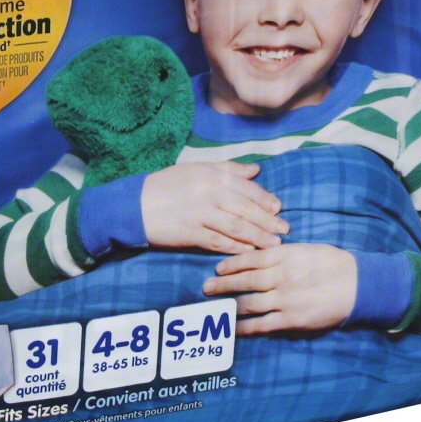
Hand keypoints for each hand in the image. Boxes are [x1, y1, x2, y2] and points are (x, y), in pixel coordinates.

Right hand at [141, 161, 286, 254]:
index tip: (278, 209)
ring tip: (274, 244)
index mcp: (212, 174)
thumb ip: (228, 169)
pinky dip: (237, 248)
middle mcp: (209, 192)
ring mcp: (201, 214)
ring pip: (237, 227)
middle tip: (285, 230)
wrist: (136, 205)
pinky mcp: (192, 233)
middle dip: (268, 221)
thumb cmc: (167, 184)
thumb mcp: (196, 169)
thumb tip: (255, 170)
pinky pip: (220, 242)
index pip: (247, 187)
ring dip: (258, 237)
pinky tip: (250, 252)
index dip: (265, 199)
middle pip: (247, 209)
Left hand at [203, 243, 356, 333]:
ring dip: (230, 304)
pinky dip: (246, 327)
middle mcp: (280, 276)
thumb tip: (260, 257)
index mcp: (283, 256)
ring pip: (249, 303)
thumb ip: (282, 254)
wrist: (356, 284)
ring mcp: (284, 299)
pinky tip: (235, 329)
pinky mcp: (291, 319)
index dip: (231, 264)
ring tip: (215, 306)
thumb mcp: (304, 249)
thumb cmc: (332, 263)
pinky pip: (262, 324)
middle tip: (206, 287)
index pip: (250, 259)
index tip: (218, 267)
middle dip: (223, 284)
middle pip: (244, 281)